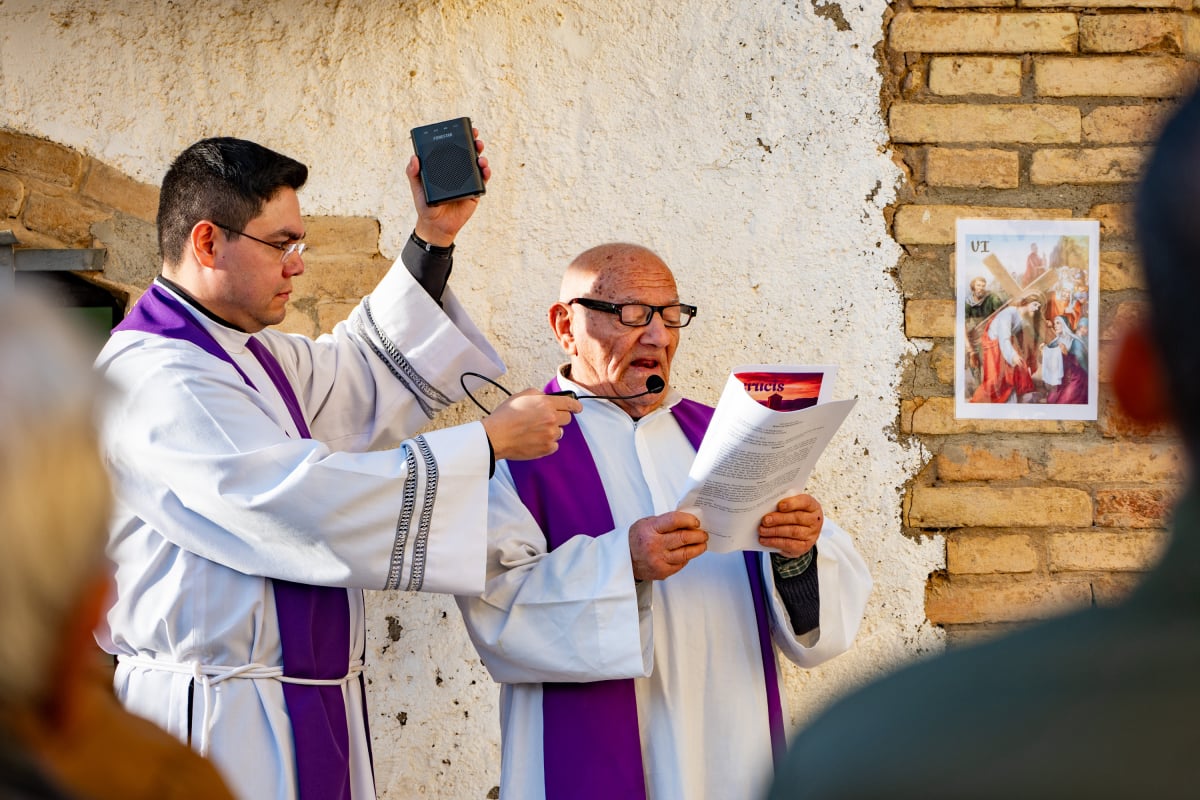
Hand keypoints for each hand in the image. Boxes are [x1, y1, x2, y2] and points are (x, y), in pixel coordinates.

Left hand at [407, 128, 491, 246]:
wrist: (436, 227)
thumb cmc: (425, 206)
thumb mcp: (417, 188)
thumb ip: (413, 173)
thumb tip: (414, 158)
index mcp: (445, 167)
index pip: (453, 149)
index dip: (459, 138)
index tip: (464, 129)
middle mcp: (458, 171)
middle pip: (468, 154)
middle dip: (474, 144)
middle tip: (476, 138)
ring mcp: (467, 181)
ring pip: (478, 166)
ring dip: (482, 158)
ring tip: (480, 156)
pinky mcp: (474, 192)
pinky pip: (482, 181)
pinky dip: (486, 174)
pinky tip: (485, 169)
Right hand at [482, 389, 580, 460]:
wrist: (496, 436)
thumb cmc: (505, 416)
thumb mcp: (521, 396)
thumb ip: (539, 395)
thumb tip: (547, 398)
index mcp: (546, 404)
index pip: (570, 403)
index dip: (576, 405)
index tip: (578, 408)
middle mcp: (551, 419)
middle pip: (567, 418)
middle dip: (559, 417)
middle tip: (545, 419)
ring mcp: (550, 435)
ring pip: (560, 432)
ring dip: (551, 431)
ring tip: (534, 431)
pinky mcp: (547, 448)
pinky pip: (554, 445)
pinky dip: (546, 443)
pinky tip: (533, 440)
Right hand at [630, 511, 707, 580]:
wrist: (624, 559)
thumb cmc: (637, 538)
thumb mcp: (646, 523)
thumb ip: (666, 521)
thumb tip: (688, 521)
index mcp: (649, 529)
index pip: (674, 520)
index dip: (689, 520)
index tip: (696, 522)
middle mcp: (654, 545)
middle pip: (683, 538)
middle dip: (698, 535)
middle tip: (704, 534)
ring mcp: (658, 560)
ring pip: (686, 553)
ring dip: (698, 548)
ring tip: (702, 544)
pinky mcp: (662, 571)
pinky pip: (681, 564)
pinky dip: (687, 557)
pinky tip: (688, 553)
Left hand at [758, 494, 822, 557]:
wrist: (802, 532)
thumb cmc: (795, 515)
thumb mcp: (792, 506)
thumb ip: (783, 505)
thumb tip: (766, 507)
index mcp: (812, 506)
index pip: (805, 502)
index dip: (792, 503)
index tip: (779, 505)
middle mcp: (815, 520)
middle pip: (797, 518)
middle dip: (779, 519)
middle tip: (765, 520)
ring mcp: (811, 534)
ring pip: (793, 532)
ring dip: (775, 531)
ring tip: (762, 530)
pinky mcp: (804, 547)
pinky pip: (789, 545)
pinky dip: (775, 542)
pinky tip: (765, 540)